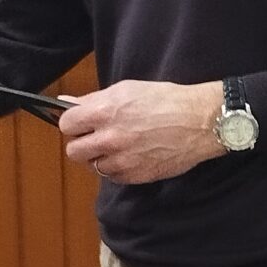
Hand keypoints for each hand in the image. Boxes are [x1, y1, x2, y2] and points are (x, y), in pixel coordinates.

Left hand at [58, 78, 224, 182]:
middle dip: (82, 144)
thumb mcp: (128, 90)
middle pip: (74, 151)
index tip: (81, 123)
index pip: (66, 125)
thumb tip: (68, 102)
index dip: (73, 123)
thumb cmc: (167, 101)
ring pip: (93, 166)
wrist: (201, 121)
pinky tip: (131, 155)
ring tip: (118, 147)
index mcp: (104, 112)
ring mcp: (122, 160)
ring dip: (100, 158)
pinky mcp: (135, 176)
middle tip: (96, 137)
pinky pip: (113, 177)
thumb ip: (94, 99)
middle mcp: (109, 138)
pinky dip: (117, 168)